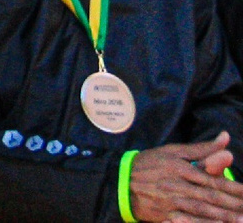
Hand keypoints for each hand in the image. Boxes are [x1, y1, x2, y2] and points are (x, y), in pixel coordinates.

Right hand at [126, 136, 242, 220]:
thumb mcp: (173, 152)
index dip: (234, 188)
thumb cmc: (150, 165)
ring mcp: (170, 200)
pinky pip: (187, 221)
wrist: (120, 181)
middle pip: (210, 196)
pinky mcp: (164, 214)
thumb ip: (202, 149)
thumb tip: (226, 137)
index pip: (213, 179)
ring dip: (222, 217)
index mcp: (181, 167)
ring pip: (201, 210)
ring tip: (240, 221)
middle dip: (233, 205)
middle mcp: (176, 184)